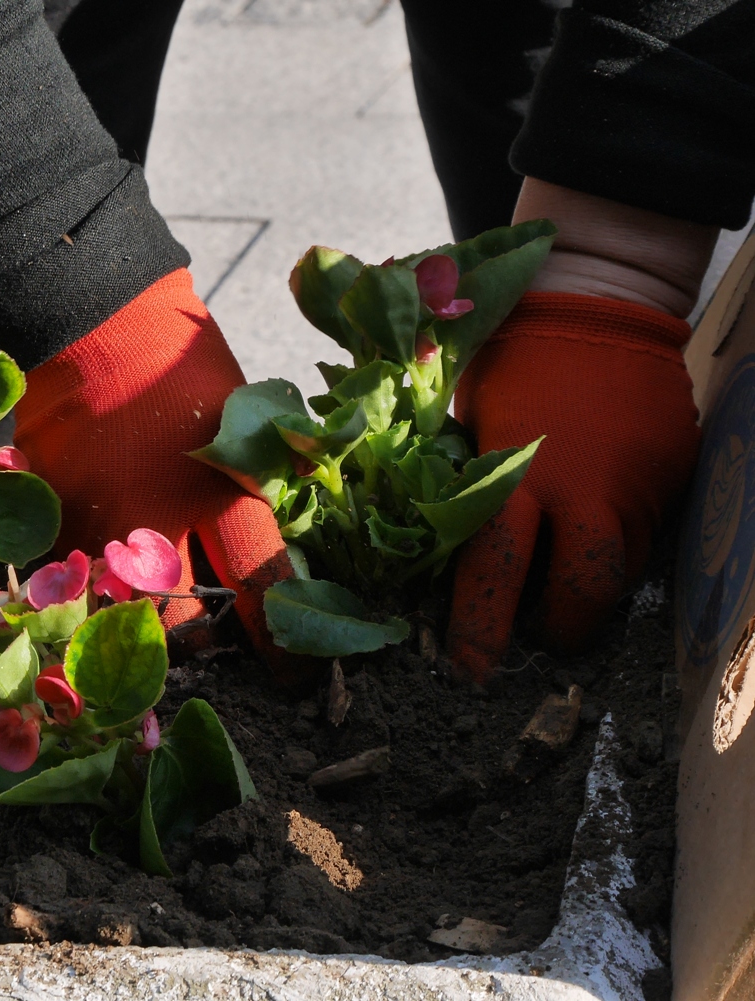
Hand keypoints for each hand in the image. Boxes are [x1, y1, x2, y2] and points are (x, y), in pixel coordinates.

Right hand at [14, 269, 292, 654]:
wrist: (86, 318)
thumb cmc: (172, 360)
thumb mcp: (234, 418)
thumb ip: (247, 483)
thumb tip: (261, 540)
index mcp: (223, 491)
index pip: (263, 587)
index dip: (279, 642)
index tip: (293, 675)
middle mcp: (160, 523)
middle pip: (184, 625)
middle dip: (200, 644)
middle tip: (208, 642)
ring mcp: (97, 526)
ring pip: (120, 616)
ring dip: (139, 624)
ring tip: (151, 617)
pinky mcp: (49, 520)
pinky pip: (72, 581)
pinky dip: (88, 590)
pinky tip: (100, 583)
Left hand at [446, 291, 699, 677]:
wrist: (594, 303)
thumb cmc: (510, 363)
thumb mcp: (468, 428)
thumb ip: (467, 493)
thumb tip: (439, 554)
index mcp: (518, 476)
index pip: (496, 574)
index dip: (480, 631)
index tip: (469, 670)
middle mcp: (587, 489)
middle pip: (584, 591)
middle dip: (562, 627)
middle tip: (542, 636)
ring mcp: (640, 482)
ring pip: (624, 567)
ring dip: (592, 584)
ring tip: (563, 576)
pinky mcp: (676, 473)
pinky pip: (649, 529)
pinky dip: (620, 538)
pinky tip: (595, 522)